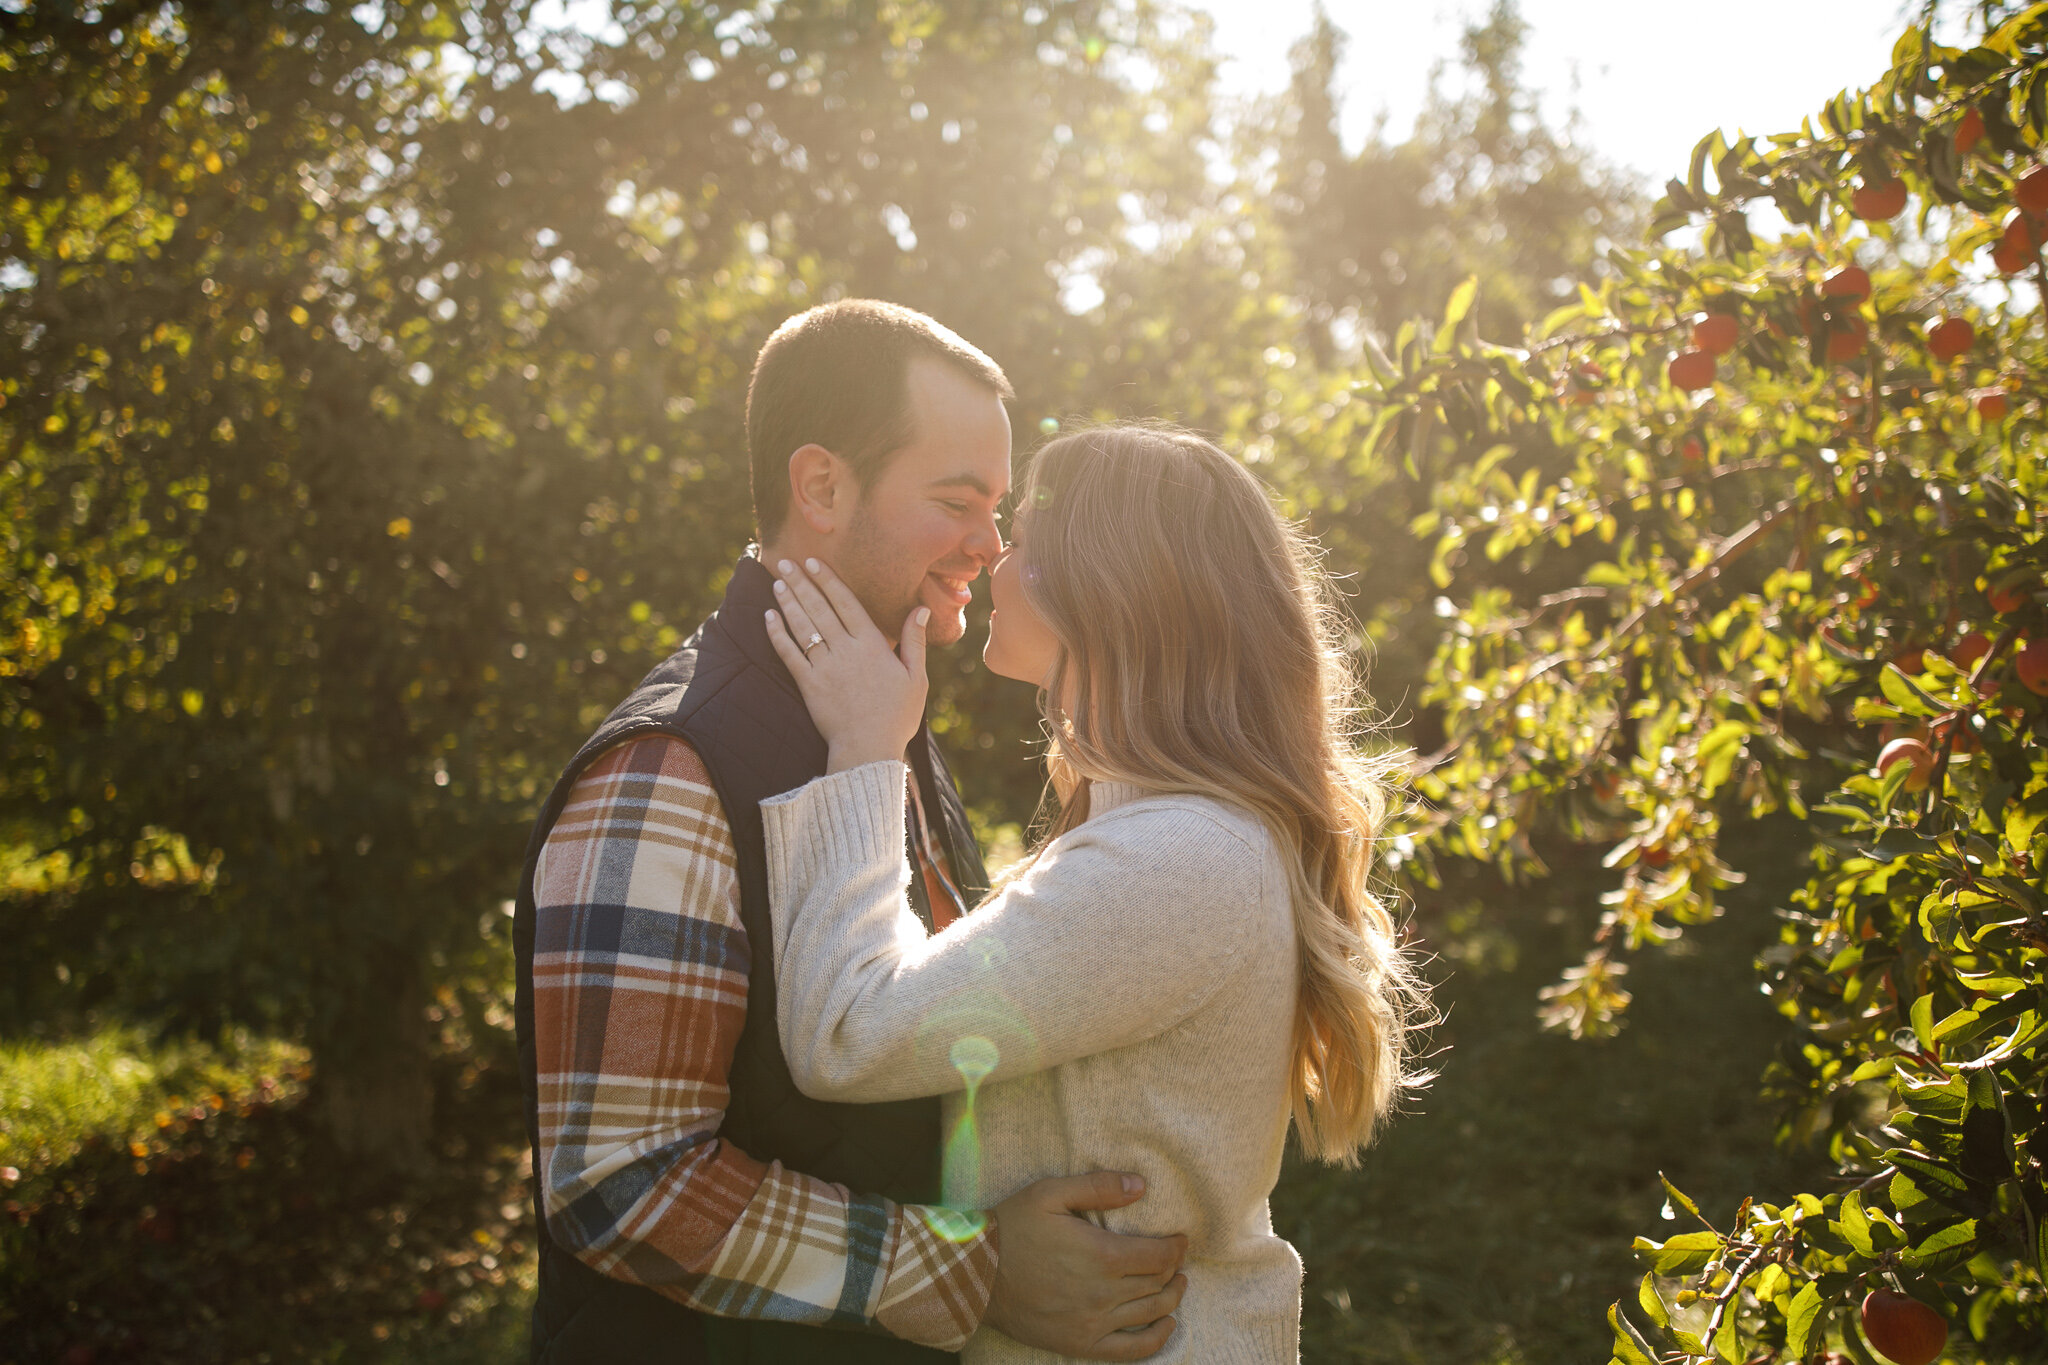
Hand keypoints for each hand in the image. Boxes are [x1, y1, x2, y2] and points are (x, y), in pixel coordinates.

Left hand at [763, 557, 928, 771]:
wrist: (868, 750)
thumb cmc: (897, 716)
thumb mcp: (916, 678)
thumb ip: (915, 640)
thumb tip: (921, 608)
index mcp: (873, 646)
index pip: (846, 603)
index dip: (828, 580)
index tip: (814, 562)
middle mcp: (846, 651)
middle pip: (820, 609)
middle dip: (802, 583)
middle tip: (786, 561)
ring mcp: (825, 667)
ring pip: (803, 627)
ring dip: (788, 602)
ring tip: (777, 581)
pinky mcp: (808, 685)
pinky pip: (789, 654)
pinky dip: (777, 634)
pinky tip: (768, 617)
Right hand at [982, 1173, 1188, 1360]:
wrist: (975, 1275)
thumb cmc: (1012, 1229)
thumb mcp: (1050, 1193)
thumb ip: (1098, 1187)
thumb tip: (1140, 1185)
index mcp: (1102, 1255)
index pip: (1159, 1256)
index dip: (1177, 1247)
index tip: (1181, 1239)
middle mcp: (1104, 1293)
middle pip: (1158, 1283)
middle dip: (1174, 1269)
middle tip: (1176, 1258)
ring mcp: (1093, 1322)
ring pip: (1151, 1313)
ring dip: (1173, 1299)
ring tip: (1178, 1285)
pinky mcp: (1080, 1344)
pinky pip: (1132, 1351)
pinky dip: (1156, 1339)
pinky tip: (1166, 1325)